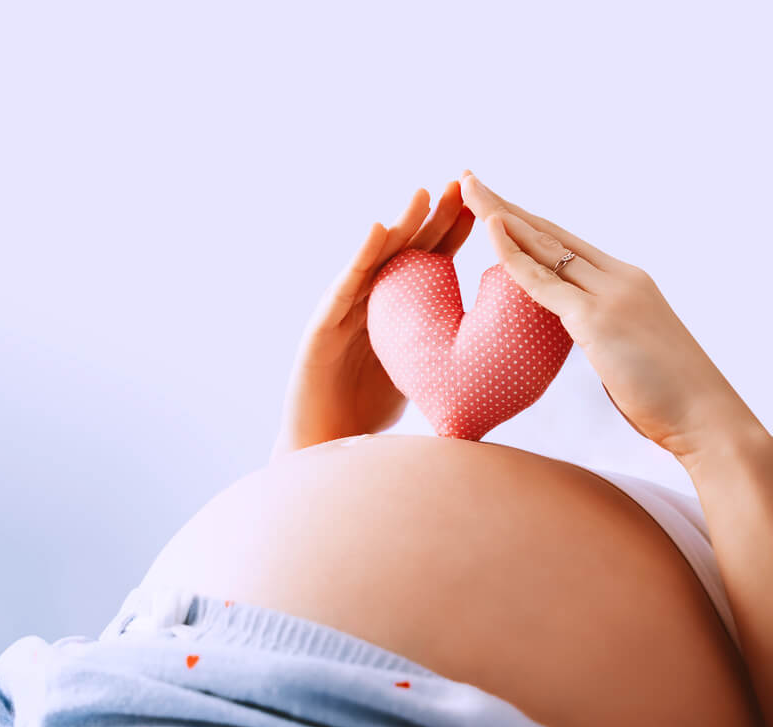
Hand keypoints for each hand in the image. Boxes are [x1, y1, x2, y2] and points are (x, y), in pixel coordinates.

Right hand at [271, 182, 474, 459]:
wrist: (325, 450)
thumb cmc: (367, 421)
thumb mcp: (419, 380)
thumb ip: (445, 360)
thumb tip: (499, 359)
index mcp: (395, 312)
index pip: (431, 263)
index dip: (455, 233)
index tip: (485, 205)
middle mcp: (368, 304)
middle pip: (405, 251)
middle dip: (432, 217)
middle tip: (460, 184)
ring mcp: (342, 313)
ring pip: (373, 261)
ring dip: (399, 225)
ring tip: (423, 195)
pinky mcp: (320, 328)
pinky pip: (343, 289)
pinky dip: (359, 259)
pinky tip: (377, 232)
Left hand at [459, 171, 759, 461]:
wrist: (704, 416)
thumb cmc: (666, 393)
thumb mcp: (625, 348)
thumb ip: (600, 329)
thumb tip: (581, 333)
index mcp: (623, 282)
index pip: (563, 242)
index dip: (526, 222)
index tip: (494, 205)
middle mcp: (617, 278)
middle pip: (548, 232)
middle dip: (505, 206)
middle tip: (469, 180)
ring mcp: (608, 295)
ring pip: (544, 245)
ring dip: (500, 216)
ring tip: (468, 189)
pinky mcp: (597, 319)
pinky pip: (543, 281)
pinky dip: (514, 254)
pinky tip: (490, 231)